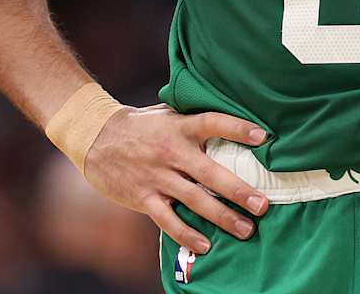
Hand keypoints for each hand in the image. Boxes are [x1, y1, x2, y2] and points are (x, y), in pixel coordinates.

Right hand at [82, 103, 271, 256]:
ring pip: (194, 200)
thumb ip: (194, 119)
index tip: (263, 137)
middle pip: (210, 173)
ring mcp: (158, 177)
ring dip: (222, 217)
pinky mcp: (145, 197)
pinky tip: (205, 245)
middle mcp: (171, 152)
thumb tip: (232, 116)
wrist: (97, 138)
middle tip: (262, 205)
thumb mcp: (168, 114)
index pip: (212, 123)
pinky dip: (186, 234)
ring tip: (246, 229)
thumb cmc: (142, 126)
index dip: (237, 128)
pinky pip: (168, 220)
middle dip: (238, 191)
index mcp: (179, 127)